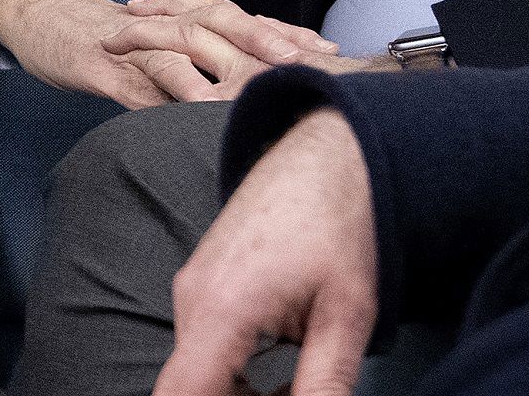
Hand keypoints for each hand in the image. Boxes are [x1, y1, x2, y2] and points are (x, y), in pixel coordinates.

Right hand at [0, 0, 326, 108]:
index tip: (331, 52)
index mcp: (184, 23)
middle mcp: (166, 28)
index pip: (244, 23)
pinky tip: (189, 112)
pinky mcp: (102, 64)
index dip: (286, 35)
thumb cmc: (105, 44)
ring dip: (223, 65)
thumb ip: (201, 71)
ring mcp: (135, 44)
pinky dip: (165, 93)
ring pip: (184, 47)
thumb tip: (253, 99)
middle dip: (267, 41)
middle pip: (224, 25)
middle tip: (309, 63)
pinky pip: (137, 78)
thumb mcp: (158, 55)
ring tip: (259, 87)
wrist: (40, 20)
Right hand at [157, 109, 377, 395]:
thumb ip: (324, 381)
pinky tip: (278, 367)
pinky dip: (233, 369)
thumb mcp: (347, 316)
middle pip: (190, 386)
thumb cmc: (340, 226)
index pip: (181, 393)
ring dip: (238, 393)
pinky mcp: (200, 284)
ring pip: (198, 368)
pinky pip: (202, 344)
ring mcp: (191, 289)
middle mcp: (193, 299)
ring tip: (295, 388)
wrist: (326, 156)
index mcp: (223, 308)